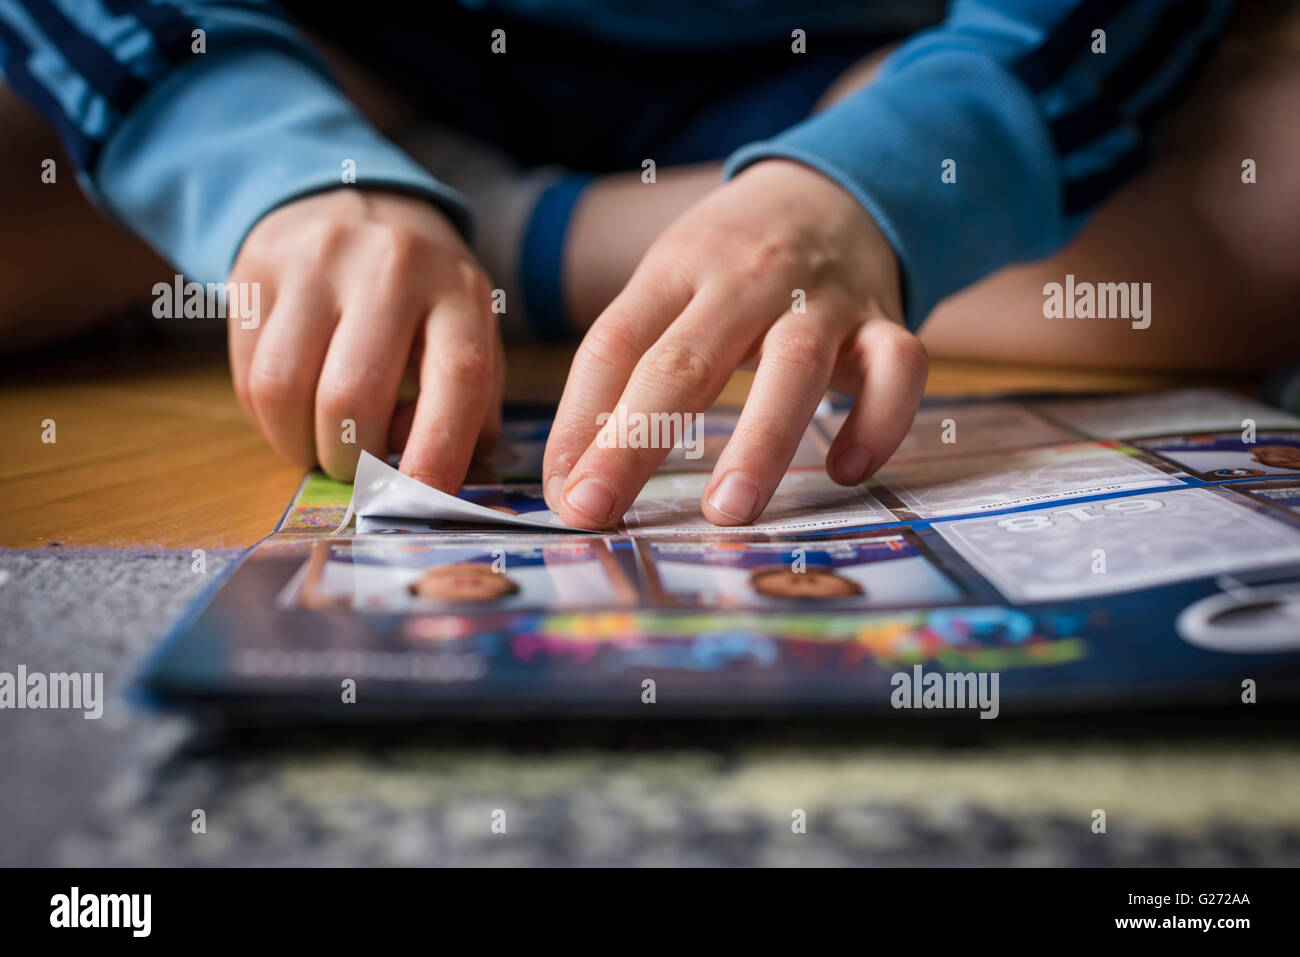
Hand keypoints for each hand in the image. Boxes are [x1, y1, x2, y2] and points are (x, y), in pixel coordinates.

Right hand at [228, 190, 502, 486]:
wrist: (359, 204)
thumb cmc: (426, 297)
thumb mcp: (470, 337)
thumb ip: (469, 409)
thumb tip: (430, 481)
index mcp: (459, 290)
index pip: (457, 377)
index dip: (438, 451)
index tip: (418, 500)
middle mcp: (389, 265)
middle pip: (351, 397)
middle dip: (352, 462)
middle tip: (360, 472)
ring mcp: (314, 262)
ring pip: (284, 392)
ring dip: (301, 447)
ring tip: (323, 447)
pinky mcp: (254, 270)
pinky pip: (247, 377)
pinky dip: (270, 421)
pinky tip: (296, 413)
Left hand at [542, 159, 926, 528]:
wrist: (832, 189)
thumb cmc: (731, 262)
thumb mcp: (667, 286)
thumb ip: (624, 372)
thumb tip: (572, 475)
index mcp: (677, 269)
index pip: (615, 344)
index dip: (580, 421)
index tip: (564, 494)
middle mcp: (747, 278)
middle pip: (685, 359)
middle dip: (635, 442)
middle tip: (597, 510)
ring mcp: (822, 298)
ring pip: (794, 363)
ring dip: (760, 440)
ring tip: (727, 510)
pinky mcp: (885, 320)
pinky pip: (897, 368)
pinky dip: (880, 421)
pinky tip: (847, 469)